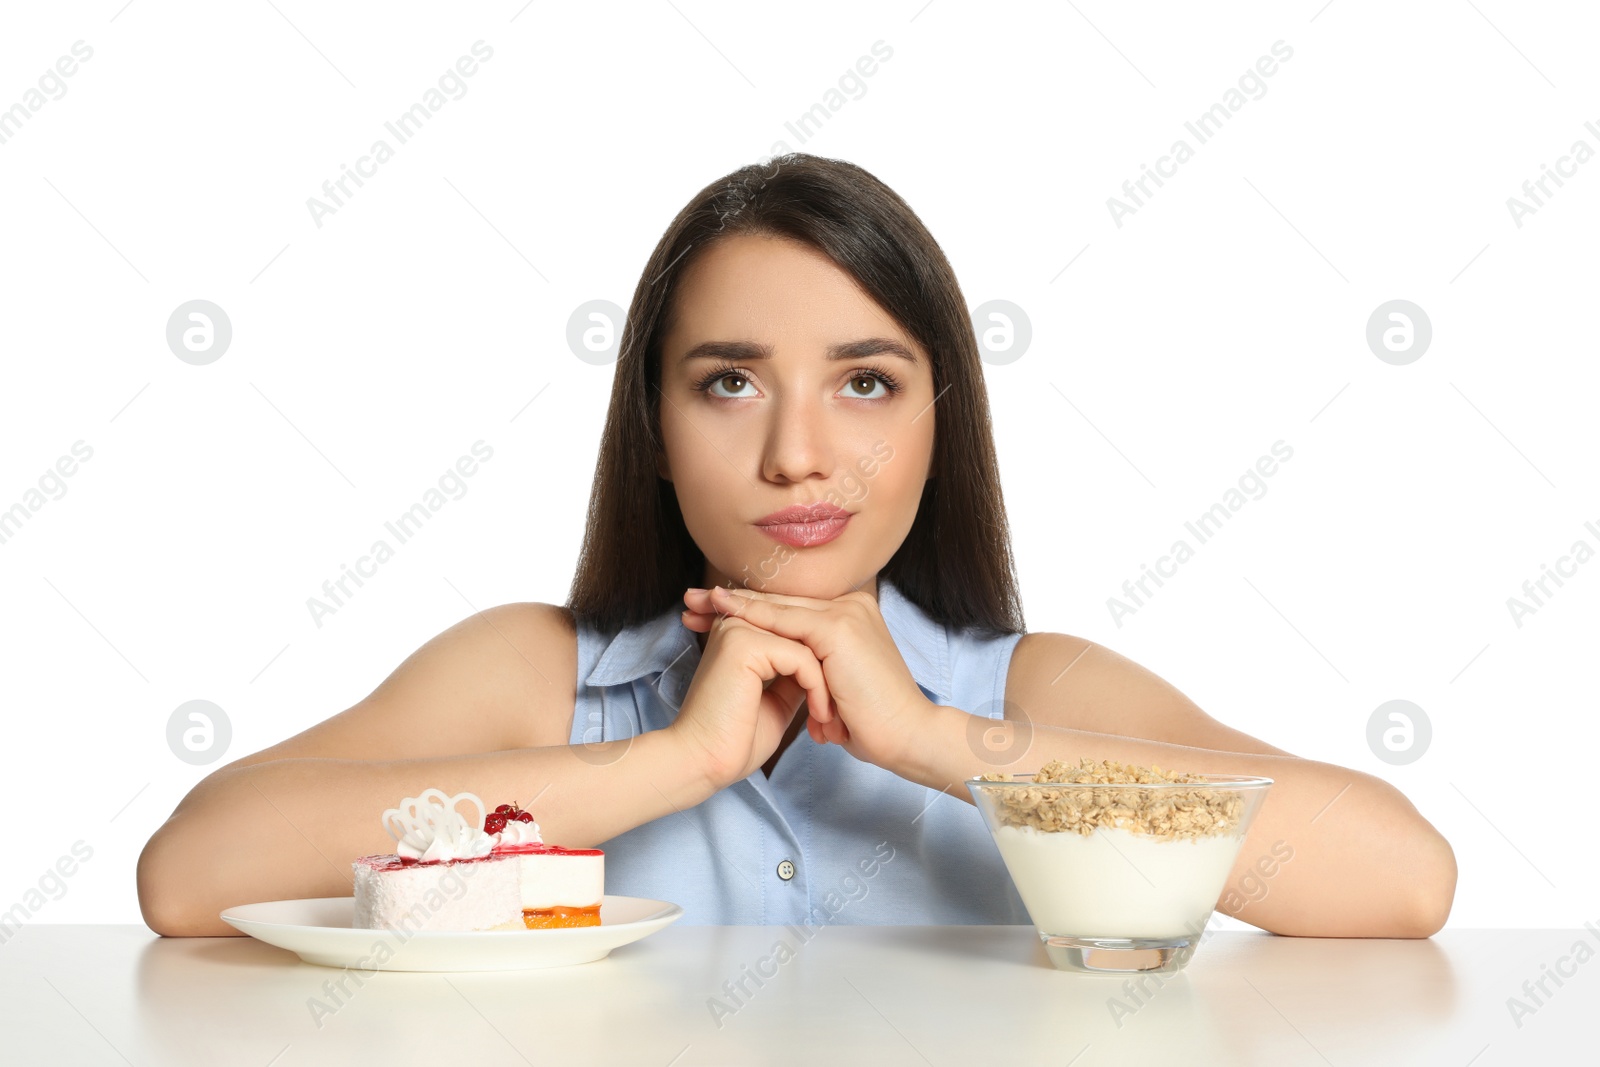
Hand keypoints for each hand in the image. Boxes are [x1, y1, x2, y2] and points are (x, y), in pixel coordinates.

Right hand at [667, 601, 832, 791]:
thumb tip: (822, 667)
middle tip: (833, 716)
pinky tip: (818, 717)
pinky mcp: (744, 644)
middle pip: (805, 636)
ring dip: (825, 686)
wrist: (704, 763)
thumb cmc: (736, 740)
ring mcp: (739, 630)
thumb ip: (795, 676)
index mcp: (740, 633)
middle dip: (827, 677)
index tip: (830, 708)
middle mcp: (737, 623)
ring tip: (826, 720)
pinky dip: (817, 689)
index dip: (821, 669)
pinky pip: (802, 658)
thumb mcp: (777, 701)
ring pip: (808, 646)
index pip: (797, 636)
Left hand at [681, 585, 935, 770]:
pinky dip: (752, 615)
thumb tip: (787, 679)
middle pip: (780, 603)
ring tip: (697, 602)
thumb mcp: (835, 688)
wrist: (905, 737)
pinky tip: (724, 610)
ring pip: (779, 607)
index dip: (749, 610)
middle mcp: (851, 606)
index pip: (789, 610)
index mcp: (850, 617)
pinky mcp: (840, 628)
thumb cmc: (870, 722)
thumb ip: (814, 670)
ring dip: (734, 604)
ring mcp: (847, 613)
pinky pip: (786, 620)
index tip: (708, 613)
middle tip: (691, 599)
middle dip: (732, 602)